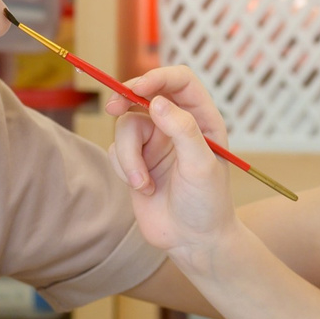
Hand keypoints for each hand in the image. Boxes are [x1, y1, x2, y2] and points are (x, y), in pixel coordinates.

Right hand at [115, 93, 245, 272]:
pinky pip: (115, 150)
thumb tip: (156, 102)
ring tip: (144, 184)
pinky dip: (125, 170)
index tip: (138, 89)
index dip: (157, 78)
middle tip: (112, 107)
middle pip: (143, 93)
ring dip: (129, 157)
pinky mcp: (135, 161)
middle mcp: (177, 124)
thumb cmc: (207, 203)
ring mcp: (154, 142)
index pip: (180, 81)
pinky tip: (144, 190)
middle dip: (125, 98)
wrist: (193, 241)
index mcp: (202, 119)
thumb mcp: (200, 165)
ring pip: (125, 127)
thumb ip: (182, 130)